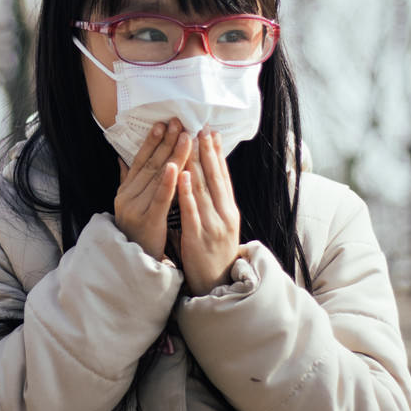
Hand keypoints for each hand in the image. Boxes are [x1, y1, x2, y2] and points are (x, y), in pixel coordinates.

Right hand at [114, 120, 191, 259]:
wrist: (135, 262)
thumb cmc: (138, 232)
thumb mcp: (130, 204)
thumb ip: (127, 180)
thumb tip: (122, 158)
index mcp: (126, 190)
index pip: (141, 160)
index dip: (152, 141)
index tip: (163, 124)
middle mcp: (128, 196)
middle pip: (150, 164)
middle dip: (166, 142)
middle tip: (178, 122)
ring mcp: (136, 208)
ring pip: (157, 177)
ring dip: (173, 155)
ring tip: (185, 137)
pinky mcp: (148, 221)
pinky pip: (160, 198)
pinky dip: (168, 182)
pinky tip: (177, 167)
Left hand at [177, 130, 244, 295]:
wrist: (216, 283)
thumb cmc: (214, 250)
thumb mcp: (219, 222)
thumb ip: (213, 201)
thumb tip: (206, 177)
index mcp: (229, 209)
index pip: (222, 175)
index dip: (217, 152)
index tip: (211, 131)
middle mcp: (224, 213)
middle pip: (215, 177)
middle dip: (207, 150)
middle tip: (201, 127)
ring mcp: (213, 225)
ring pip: (203, 189)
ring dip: (196, 163)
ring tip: (190, 141)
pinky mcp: (199, 236)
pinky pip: (191, 211)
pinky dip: (186, 192)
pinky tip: (181, 174)